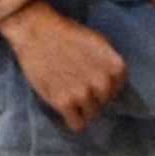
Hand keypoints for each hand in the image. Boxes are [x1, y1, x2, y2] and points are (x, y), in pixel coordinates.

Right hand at [2, 6, 126, 129]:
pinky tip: (63, 106)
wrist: (37, 31)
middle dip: (93, 97)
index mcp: (115, 66)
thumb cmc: (66, 34)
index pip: (118, 88)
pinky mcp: (65, 102)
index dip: (103, 85)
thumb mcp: (98, 42)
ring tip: (67, 94)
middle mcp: (103, 82)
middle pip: (105, 103)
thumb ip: (108, 63)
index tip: (90, 79)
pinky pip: (77, 124)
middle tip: (76, 87)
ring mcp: (84, 93)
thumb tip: (111, 84)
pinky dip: (71, 119)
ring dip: (81, 108)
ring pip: (92, 115)